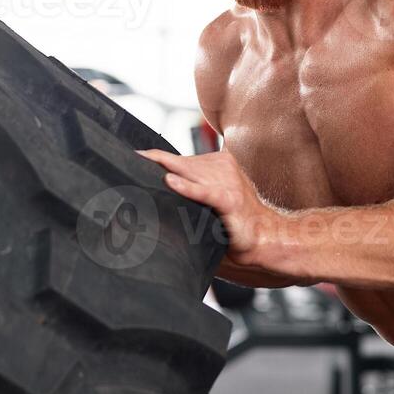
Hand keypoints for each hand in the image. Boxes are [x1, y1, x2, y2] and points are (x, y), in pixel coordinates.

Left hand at [135, 148, 286, 271]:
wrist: (265, 237)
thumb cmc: (237, 220)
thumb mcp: (214, 197)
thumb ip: (195, 188)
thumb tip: (164, 189)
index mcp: (219, 163)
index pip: (180, 157)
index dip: (155, 157)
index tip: (132, 156)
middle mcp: (222, 167)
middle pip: (180, 161)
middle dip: (153, 162)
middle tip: (127, 162)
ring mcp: (227, 182)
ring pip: (189, 172)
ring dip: (165, 170)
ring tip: (139, 168)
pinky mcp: (229, 200)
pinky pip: (205, 191)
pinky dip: (188, 187)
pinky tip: (170, 182)